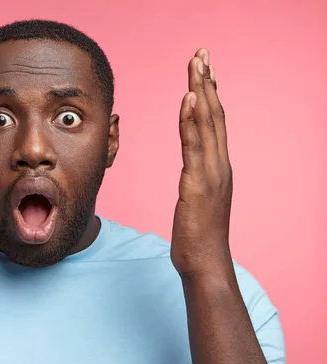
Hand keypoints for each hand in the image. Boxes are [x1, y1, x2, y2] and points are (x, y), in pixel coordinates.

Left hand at [170, 49, 232, 277]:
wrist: (205, 262)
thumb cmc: (199, 234)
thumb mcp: (196, 199)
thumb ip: (195, 178)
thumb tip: (191, 168)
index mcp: (218, 167)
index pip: (216, 122)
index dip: (211, 93)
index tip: (205, 69)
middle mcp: (219, 165)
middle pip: (214, 115)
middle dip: (207, 82)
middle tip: (201, 54)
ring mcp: (211, 174)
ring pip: (207, 125)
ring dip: (201, 91)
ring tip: (196, 65)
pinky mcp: (197, 184)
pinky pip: (194, 146)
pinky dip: (192, 120)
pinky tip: (189, 98)